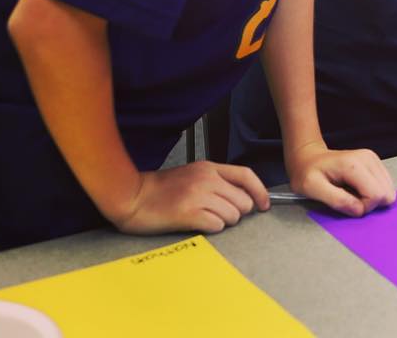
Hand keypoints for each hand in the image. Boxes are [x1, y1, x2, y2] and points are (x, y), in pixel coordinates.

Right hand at [107, 161, 268, 234]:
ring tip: (205, 219)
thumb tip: (243, 196)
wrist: (132, 196)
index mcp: (209, 168)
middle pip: (243, 201)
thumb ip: (217, 181)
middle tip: (221, 215)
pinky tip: (199, 225)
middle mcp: (206, 179)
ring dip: (224, 222)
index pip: (246, 175)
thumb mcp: (192, 175)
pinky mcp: (188, 213)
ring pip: (232, 215)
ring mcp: (197, 195)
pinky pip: (216, 225)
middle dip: (237, 213)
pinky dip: (212, 228)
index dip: (260, 192)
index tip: (264, 205)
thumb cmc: (160, 189)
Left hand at [287, 143, 395, 216]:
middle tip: (350, 200)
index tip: (347, 204)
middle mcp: (367, 158)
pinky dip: (374, 191)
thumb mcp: (312, 189)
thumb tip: (359, 210)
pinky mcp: (375, 162)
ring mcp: (373, 158)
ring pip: (388, 190)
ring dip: (372, 198)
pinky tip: (358, 188)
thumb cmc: (307, 172)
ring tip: (352, 193)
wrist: (308, 157)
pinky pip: (385, 185)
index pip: (376, 195)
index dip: (363, 207)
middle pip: (386, 193)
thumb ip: (336, 200)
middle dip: (370, 203)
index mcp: (353, 165)